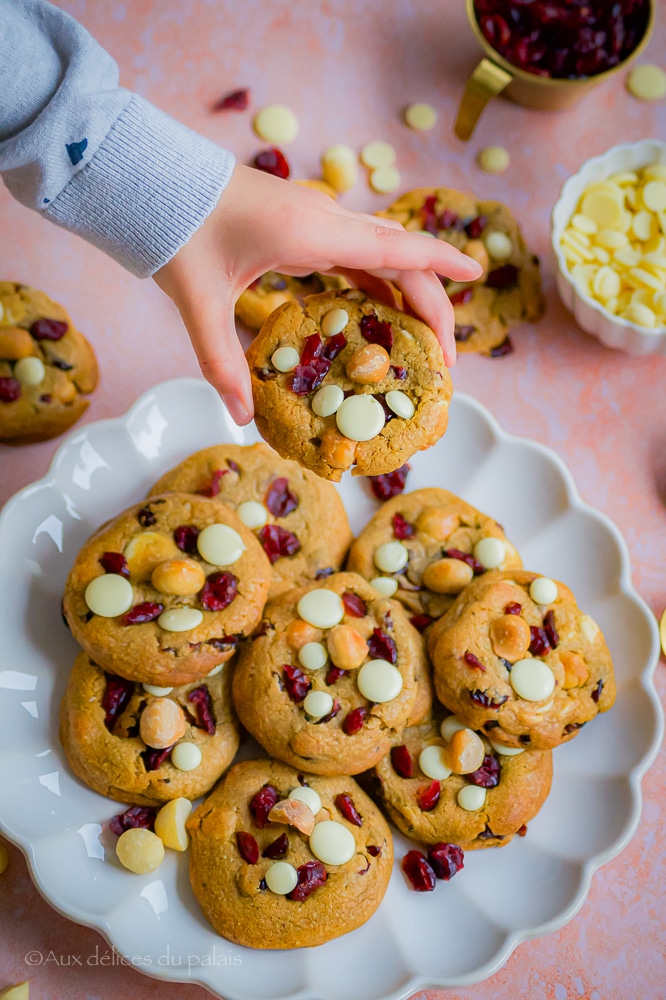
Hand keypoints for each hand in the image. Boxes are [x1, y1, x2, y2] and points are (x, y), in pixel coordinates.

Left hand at [154, 165, 481, 423]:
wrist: (150, 177)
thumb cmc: (177, 228)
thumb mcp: (199, 300)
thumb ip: (220, 361)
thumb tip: (239, 417)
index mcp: (312, 232)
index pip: (395, 249)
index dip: (441, 264)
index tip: (480, 274)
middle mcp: (324, 220)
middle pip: (401, 257)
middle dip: (431, 303)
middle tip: (445, 358)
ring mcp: (315, 219)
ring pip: (382, 254)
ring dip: (407, 293)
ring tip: (422, 344)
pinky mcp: (301, 224)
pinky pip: (355, 254)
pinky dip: (377, 285)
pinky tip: (379, 316)